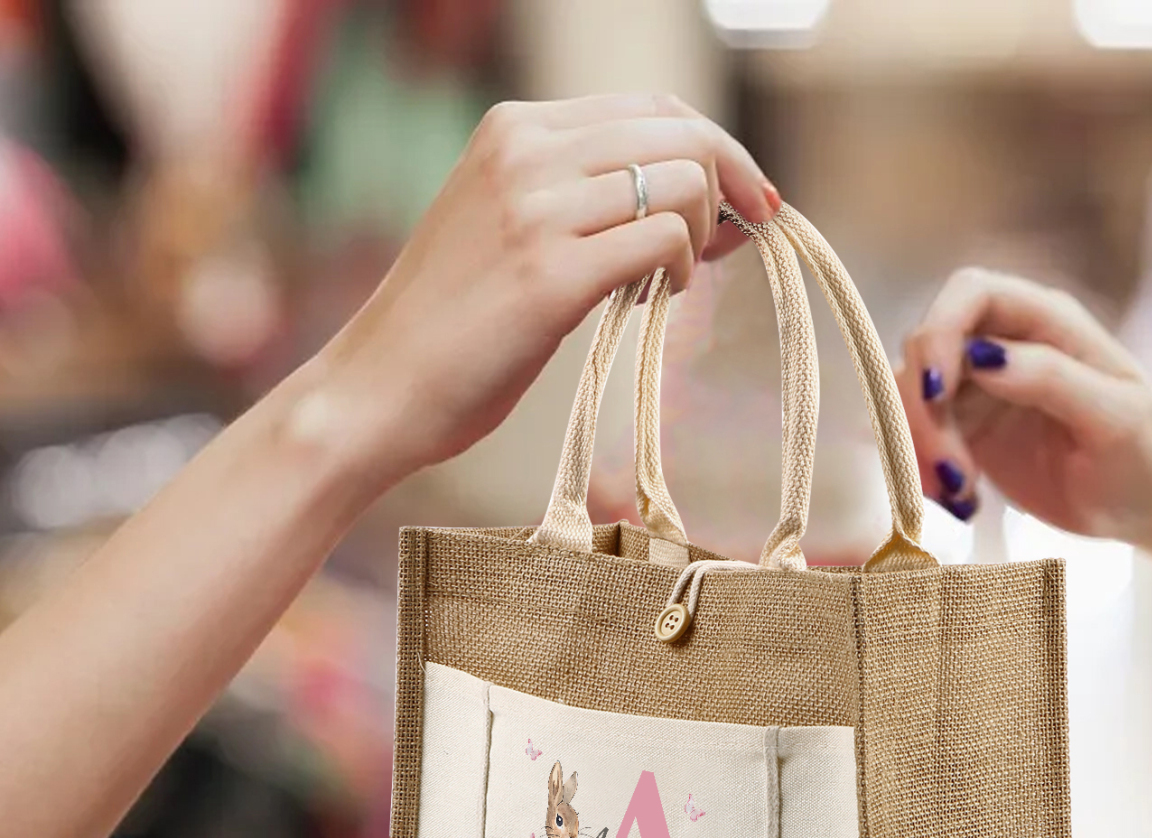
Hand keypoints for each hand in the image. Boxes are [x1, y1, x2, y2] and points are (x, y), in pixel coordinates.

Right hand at [311, 93, 780, 487]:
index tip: (744, 200)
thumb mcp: (508, 229)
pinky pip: (663, 240)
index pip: (651, 108)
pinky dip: (682, 270)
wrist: (378, 387)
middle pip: (680, 133)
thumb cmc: (451, 325)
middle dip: (731, 186)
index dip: (714, 150)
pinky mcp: (549, 276)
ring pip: (682, 180)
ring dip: (703, 234)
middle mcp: (526, 152)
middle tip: (737, 241)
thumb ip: (583, 199)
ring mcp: (536, 210)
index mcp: (514, 129)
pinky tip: (656, 300)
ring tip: (675, 280)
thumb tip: (698, 198)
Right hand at [896, 269, 1151, 541]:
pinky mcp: (964, 430)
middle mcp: (1005, 344)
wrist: (1141, 509)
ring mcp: (979, 388)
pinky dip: (922, 469)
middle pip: (927, 348)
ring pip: (914, 397)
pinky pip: (919, 436)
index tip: (935, 392)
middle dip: (922, 410)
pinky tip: (959, 501)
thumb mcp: (1114, 419)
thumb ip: (1053, 379)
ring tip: (959, 497)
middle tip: (950, 474)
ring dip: (918, 448)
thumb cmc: (1141, 458)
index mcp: (1048, 321)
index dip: (940, 330)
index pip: (971, 293)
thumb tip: (983, 356)